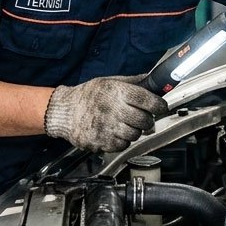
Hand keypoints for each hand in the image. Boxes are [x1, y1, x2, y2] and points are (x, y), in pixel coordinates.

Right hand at [44, 75, 168, 152]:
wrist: (64, 111)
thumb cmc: (88, 95)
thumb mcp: (109, 81)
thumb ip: (133, 82)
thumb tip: (153, 80)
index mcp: (117, 92)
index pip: (148, 100)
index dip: (159, 105)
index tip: (161, 107)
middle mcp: (113, 110)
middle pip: (145, 120)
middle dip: (147, 120)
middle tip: (142, 117)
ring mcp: (107, 127)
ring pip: (136, 135)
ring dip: (135, 131)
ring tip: (125, 124)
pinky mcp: (101, 142)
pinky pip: (123, 145)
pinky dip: (123, 141)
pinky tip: (115, 132)